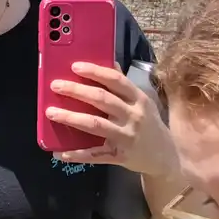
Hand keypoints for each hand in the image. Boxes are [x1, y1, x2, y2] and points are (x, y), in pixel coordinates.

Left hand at [45, 62, 177, 177]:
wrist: (167, 157)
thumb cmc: (149, 125)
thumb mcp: (143, 102)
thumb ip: (125, 85)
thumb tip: (109, 61)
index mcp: (138, 99)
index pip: (116, 80)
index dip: (95, 72)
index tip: (74, 66)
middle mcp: (133, 116)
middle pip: (102, 99)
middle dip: (77, 91)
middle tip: (55, 86)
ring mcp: (126, 136)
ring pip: (95, 124)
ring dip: (71, 117)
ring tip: (51, 113)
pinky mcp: (120, 156)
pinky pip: (95, 155)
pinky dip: (76, 154)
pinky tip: (59, 153)